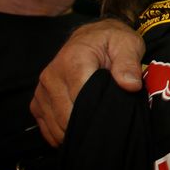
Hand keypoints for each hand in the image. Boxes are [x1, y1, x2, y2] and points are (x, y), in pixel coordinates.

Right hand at [30, 18, 144, 145]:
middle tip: (106, 127)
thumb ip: (128, 64)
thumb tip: (130, 85)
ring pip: (55, 124)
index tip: (112, 121)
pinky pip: (45, 125)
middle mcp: (52, 75)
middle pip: (66, 115)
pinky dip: (61, 133)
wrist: (93, 36)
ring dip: (74, 131)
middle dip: (87, 125)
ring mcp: (42, 89)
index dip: (97, 115)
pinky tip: (78, 131)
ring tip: (94, 128)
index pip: (80, 99)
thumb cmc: (111, 41)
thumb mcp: (127, 45)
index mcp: (73, 61)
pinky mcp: (39, 99)